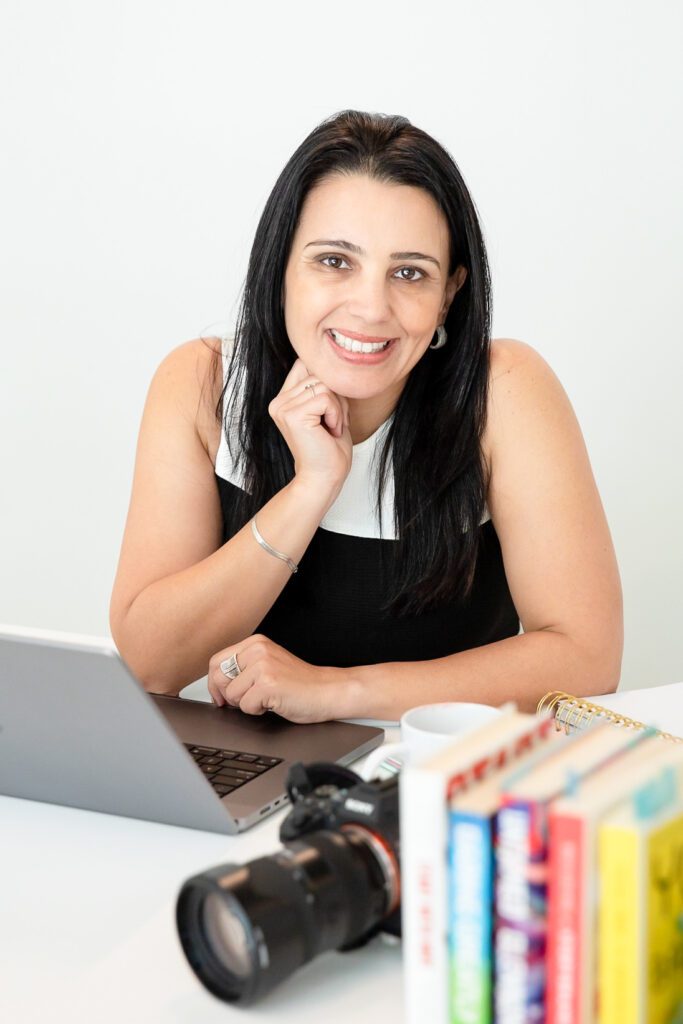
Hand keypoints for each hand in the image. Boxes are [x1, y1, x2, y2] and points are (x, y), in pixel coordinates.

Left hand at [207, 634, 343, 723]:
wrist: (327, 691)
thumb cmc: (300, 683)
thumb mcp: (268, 665)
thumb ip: (244, 667)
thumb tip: (216, 684)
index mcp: (256, 643)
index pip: (216, 661)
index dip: (215, 683)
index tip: (220, 696)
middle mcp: (258, 650)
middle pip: (218, 678)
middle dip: (228, 695)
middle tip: (247, 700)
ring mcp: (263, 666)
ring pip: (231, 694)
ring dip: (246, 704)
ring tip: (266, 699)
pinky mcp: (268, 684)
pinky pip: (245, 706)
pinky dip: (257, 711)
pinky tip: (273, 703)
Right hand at [268, 358, 352, 494]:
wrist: (324, 478)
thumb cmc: (329, 448)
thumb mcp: (327, 409)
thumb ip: (322, 385)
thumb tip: (328, 361)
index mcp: (283, 398)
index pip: (305, 364)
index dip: (326, 382)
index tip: (329, 411)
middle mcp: (278, 401)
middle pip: (319, 374)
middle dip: (336, 398)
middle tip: (332, 423)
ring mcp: (283, 407)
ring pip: (325, 385)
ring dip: (338, 408)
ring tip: (330, 428)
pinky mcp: (292, 414)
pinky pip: (326, 397)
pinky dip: (336, 414)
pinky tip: (330, 431)